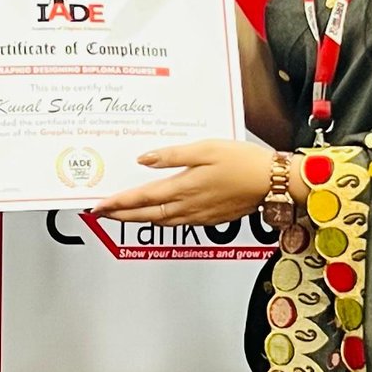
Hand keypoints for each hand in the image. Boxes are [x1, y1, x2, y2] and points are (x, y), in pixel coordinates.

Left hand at [96, 139, 274, 226]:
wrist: (272, 182)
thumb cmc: (243, 161)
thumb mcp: (205, 148)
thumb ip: (172, 155)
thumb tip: (144, 159)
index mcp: (183, 188)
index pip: (141, 199)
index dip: (117, 203)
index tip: (98, 207)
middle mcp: (188, 206)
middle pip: (146, 215)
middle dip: (121, 215)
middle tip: (102, 214)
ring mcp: (199, 215)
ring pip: (161, 221)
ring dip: (139, 219)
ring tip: (124, 214)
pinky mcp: (210, 218)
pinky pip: (178, 223)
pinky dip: (161, 220)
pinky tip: (159, 214)